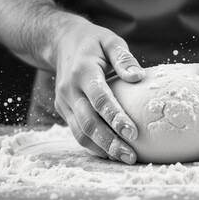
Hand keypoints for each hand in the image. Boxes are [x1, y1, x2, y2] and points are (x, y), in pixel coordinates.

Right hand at [54, 19, 144, 163]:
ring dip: (102, 149)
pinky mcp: (63, 110)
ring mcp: (64, 102)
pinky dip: (93, 145)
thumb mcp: (110, 41)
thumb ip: (123, 57)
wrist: (61, 42)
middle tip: (130, 156)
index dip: (116, 118)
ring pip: (80, 132)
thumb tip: (138, 78)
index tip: (133, 133)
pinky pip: (77, 131)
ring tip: (124, 158)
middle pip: (88, 122)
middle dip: (109, 142)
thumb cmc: (92, 42)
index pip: (100, 99)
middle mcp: (70, 90)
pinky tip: (110, 152)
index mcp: (83, 71)